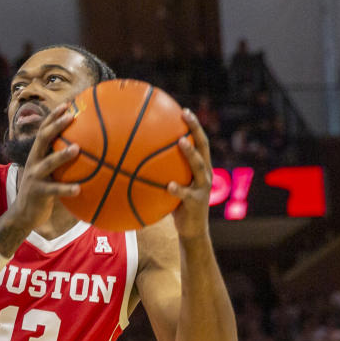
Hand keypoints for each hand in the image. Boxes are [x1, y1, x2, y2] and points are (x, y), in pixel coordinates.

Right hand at [9, 104, 81, 230]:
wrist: (23, 214)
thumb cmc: (43, 191)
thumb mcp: (49, 174)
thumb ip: (61, 163)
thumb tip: (87, 153)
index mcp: (37, 155)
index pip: (43, 130)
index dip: (53, 117)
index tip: (67, 105)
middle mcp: (33, 162)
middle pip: (42, 139)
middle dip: (56, 126)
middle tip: (72, 117)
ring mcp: (34, 177)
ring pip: (48, 162)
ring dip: (62, 155)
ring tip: (77, 148)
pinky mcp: (38, 193)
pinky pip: (54, 190)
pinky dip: (66, 189)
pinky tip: (79, 189)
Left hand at [167, 109, 211, 240]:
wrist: (191, 230)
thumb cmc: (176, 204)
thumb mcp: (170, 184)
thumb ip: (161, 171)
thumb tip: (134, 157)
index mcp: (200, 167)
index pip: (199, 141)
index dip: (194, 126)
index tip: (183, 110)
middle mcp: (205, 173)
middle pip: (203, 146)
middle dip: (195, 129)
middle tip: (185, 115)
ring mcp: (203, 187)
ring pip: (199, 166)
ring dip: (190, 153)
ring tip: (181, 142)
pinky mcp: (196, 202)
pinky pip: (185, 194)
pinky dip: (177, 189)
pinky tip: (169, 185)